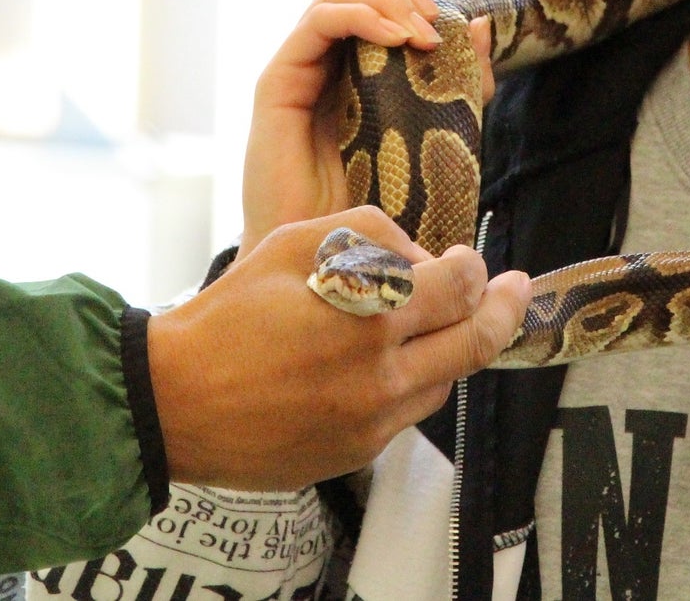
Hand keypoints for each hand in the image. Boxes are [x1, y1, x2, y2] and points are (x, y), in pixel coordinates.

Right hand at [147, 206, 529, 489]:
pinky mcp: (355, 454)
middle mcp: (381, 377)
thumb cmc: (228, 315)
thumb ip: (369, 235)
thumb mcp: (294, 242)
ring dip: (451, 346)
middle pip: (478, 341)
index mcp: (369, 317)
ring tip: (439, 320)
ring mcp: (371, 423)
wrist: (173, 402)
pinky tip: (385, 361)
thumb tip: (420, 256)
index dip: (472, 266)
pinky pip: (406, 413)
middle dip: (504, 309)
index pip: (460, 287)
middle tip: (515, 288)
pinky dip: (409, 381)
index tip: (466, 257)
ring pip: (445, 380)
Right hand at [240, 0, 493, 254]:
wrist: (326, 259)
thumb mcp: (434, 133)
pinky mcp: (278, 81)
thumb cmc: (374, 204)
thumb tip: (482, 25)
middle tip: (435, 16)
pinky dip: (364, 15)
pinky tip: (397, 40)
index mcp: (352, 58)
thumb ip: (459, 84)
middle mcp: (321, 53)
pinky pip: (318, 20)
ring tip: (423, 31)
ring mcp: (298, 63)